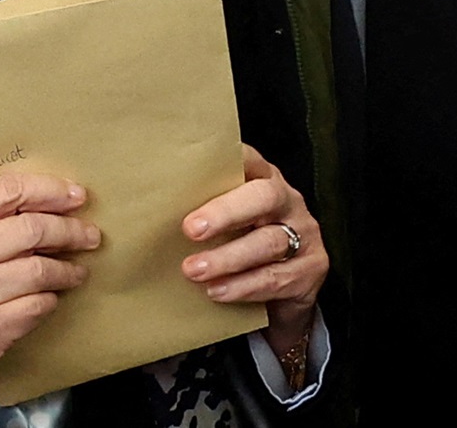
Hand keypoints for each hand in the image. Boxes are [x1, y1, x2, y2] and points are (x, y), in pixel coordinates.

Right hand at [0, 173, 100, 404]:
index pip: (6, 192)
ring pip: (40, 271)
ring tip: (77, 270)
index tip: (75, 195)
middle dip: (69, 229)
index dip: (48, 190)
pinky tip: (52, 296)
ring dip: (67, 269)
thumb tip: (46, 201)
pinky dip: (52, 298)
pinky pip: (37, 306)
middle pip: (31, 229)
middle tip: (89, 234)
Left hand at [180, 144, 326, 356]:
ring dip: (228, 258)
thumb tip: (144, 211)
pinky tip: (218, 291)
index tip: (194, 167)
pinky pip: (276, 277)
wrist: (284, 297)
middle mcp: (287, 200)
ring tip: (194, 270)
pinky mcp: (312, 268)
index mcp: (263, 179)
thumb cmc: (242, 247)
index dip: (228, 160)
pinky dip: (244, 286)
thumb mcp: (226, 223)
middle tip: (191, 229)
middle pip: (262, 197)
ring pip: (268, 242)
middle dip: (225, 212)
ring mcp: (304, 233)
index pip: (248, 159)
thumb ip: (201, 210)